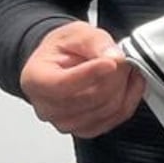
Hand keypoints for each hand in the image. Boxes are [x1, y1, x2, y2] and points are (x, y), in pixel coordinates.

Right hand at [20, 21, 146, 137]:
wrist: (61, 62)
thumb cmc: (63, 49)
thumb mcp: (76, 32)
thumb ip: (94, 41)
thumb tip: (113, 56)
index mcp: (35, 79)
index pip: (63, 84)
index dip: (91, 74)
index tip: (112, 62)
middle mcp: (46, 106)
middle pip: (89, 98)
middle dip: (114, 76)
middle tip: (123, 58)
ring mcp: (64, 122)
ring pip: (106, 110)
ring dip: (123, 87)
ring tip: (124, 68)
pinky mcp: (85, 129)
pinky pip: (115, 119)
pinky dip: (128, 100)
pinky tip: (128, 83)